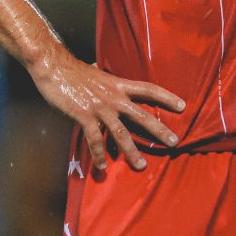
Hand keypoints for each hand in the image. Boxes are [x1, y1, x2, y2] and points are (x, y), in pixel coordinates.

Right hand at [29, 51, 184, 170]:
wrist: (53, 67)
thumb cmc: (73, 70)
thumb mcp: (95, 71)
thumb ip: (103, 77)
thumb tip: (101, 70)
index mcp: (118, 84)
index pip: (148, 89)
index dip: (166, 97)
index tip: (183, 105)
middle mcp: (114, 97)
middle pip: (142, 114)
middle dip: (159, 130)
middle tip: (174, 142)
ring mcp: (100, 107)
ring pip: (121, 132)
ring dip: (132, 150)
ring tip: (141, 165)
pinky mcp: (84, 115)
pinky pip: (95, 139)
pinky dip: (99, 155)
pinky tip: (102, 167)